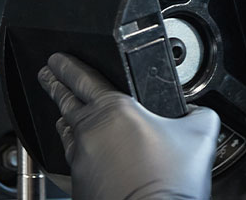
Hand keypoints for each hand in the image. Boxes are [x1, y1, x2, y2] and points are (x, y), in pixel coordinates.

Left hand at [37, 53, 219, 199]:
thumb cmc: (170, 184)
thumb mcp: (199, 136)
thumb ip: (199, 113)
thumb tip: (198, 111)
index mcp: (113, 111)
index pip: (82, 79)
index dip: (66, 66)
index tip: (55, 60)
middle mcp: (89, 133)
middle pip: (65, 103)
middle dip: (54, 86)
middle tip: (46, 76)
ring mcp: (80, 160)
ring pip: (68, 133)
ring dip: (65, 120)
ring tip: (63, 114)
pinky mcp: (79, 185)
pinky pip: (74, 161)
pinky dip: (78, 152)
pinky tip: (84, 153)